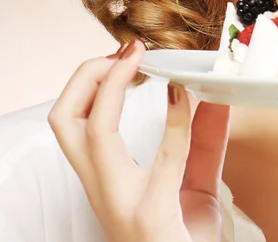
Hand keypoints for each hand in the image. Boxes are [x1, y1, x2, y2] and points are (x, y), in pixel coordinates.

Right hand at [48, 41, 230, 241]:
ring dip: (110, 86)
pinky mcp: (152, 215)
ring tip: (137, 62)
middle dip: (85, 76)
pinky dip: (174, 120)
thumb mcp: (195, 184)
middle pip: (63, 120)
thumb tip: (214, 95)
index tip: (124, 55)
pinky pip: (162, 157)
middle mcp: (103, 189)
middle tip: (121, 54)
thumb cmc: (186, 239)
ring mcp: (122, 202)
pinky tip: (182, 95)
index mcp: (107, 180)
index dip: (90, 81)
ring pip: (89, 133)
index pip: (73, 123)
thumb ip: (201, 140)